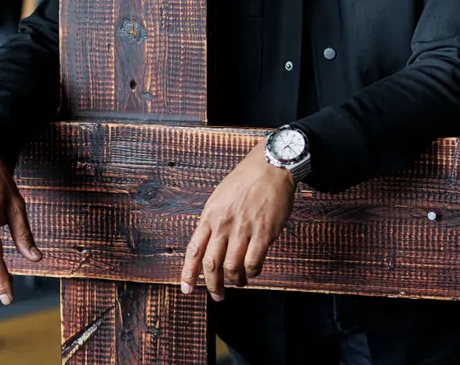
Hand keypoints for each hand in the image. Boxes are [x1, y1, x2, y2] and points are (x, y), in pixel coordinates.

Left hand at [180, 139, 295, 300]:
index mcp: (210, 215)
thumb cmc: (247, 179)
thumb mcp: (220, 197)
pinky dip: (252, 272)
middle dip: (213, 285)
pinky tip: (254, 271)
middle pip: (212, 264)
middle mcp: (223, 224)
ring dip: (235, 280)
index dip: (189, 273)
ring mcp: (243, 228)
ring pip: (232, 267)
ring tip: (239, 283)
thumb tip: (210, 243)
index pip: (194, 250)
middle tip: (217, 295)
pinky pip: (253, 262)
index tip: (187, 289)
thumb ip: (214, 220)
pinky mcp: (263, 232)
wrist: (272, 165)